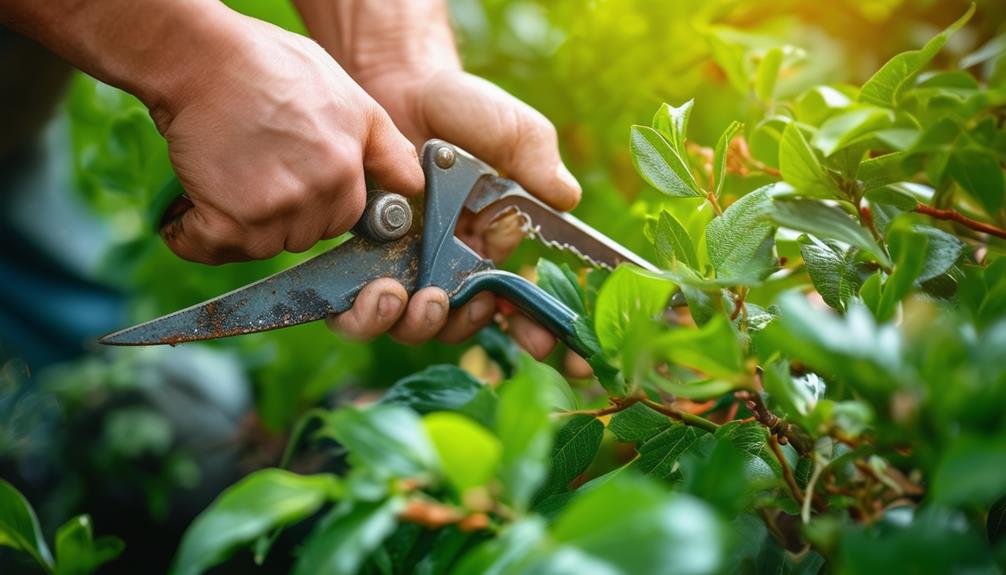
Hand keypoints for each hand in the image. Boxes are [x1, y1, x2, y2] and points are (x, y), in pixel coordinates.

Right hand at [151, 15, 423, 263]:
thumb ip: (385, 149)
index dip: (315, 202)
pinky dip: (190, 234)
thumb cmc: (271, 68)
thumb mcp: (351, 100)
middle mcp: (318, 196)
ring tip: (223, 176)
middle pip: (301, 236)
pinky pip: (208, 249)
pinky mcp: (228, 222)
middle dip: (280, 215)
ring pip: (258, 246)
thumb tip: (412, 187)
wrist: (203, 57)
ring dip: (235, 224)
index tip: (289, 178)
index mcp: (347, 171)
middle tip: (252, 168)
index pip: (342, 220)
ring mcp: (275, 212)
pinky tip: (190, 204)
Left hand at [329, 69, 586, 371]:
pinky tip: (374, 292)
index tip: (562, 357)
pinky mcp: (364, 263)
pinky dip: (366, 314)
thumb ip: (539, 165)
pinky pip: (360, 310)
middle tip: (472, 305)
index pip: (526, 305)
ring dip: (418, 324)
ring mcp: (408, 268)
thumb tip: (566, 198)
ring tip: (415, 297)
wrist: (400, 86)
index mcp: (497, 249)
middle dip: (471, 327)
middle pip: (465, 326)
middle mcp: (454, 268)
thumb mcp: (515, 134)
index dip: (545, 336)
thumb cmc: (466, 111)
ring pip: (414, 326)